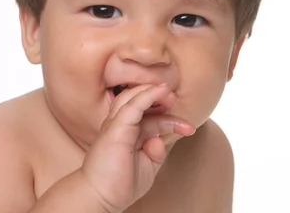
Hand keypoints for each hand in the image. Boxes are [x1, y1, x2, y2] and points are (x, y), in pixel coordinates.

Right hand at [80, 84, 195, 212]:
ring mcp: (116, 125)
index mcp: (127, 132)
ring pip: (132, 97)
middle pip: (139, 101)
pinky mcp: (115, 128)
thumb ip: (156, 152)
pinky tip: (160, 91)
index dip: (171, 119)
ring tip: (168, 92)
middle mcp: (120, 124)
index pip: (150, 117)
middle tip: (175, 98)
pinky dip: (147, 96)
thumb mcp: (147, 167)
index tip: (189, 129)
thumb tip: (159, 140)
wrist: (100, 198)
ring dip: (152, 92)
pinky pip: (132, 106)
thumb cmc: (120, 184)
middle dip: (159, 97)